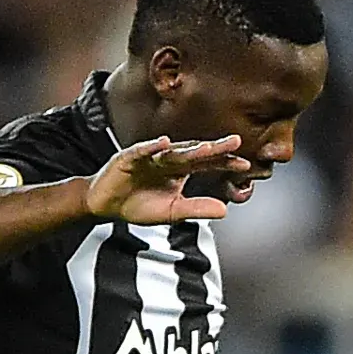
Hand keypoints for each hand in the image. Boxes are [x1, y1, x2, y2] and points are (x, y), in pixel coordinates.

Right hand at [85, 135, 242, 225]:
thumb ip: (197, 209)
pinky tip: (165, 143)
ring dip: (189, 148)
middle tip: (236, 141)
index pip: (207, 164)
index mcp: (180, 171)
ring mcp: (150, 156)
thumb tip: (225, 211)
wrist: (106, 205)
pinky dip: (153, 147)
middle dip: (214, 148)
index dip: (224, 163)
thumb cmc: (140, 205)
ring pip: (173, 151)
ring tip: (207, 147)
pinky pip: (142, 150)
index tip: (246, 164)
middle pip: (195, 152)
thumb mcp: (172, 212)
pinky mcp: (129, 157)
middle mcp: (168, 159)